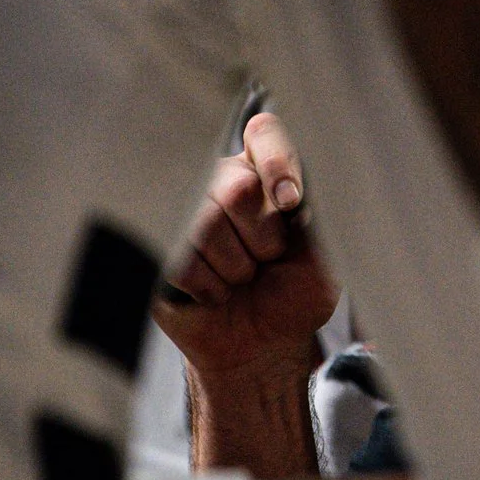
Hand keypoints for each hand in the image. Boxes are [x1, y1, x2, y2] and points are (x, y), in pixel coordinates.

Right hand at [153, 112, 338, 379]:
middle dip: (263, 238)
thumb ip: (316, 214)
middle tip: (268, 260)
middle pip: (236, 186)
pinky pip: (179, 260)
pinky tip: (215, 294)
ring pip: (204, 224)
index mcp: (264, 170)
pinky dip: (209, 289)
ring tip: (241, 279)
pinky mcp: (155, 249)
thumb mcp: (324, 255)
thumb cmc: (295, 293)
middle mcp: (219, 181)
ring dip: (236, 269)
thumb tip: (293, 193)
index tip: (292, 203)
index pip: (264, 133)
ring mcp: (180, 214)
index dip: (277, 162)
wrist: (264, 345)